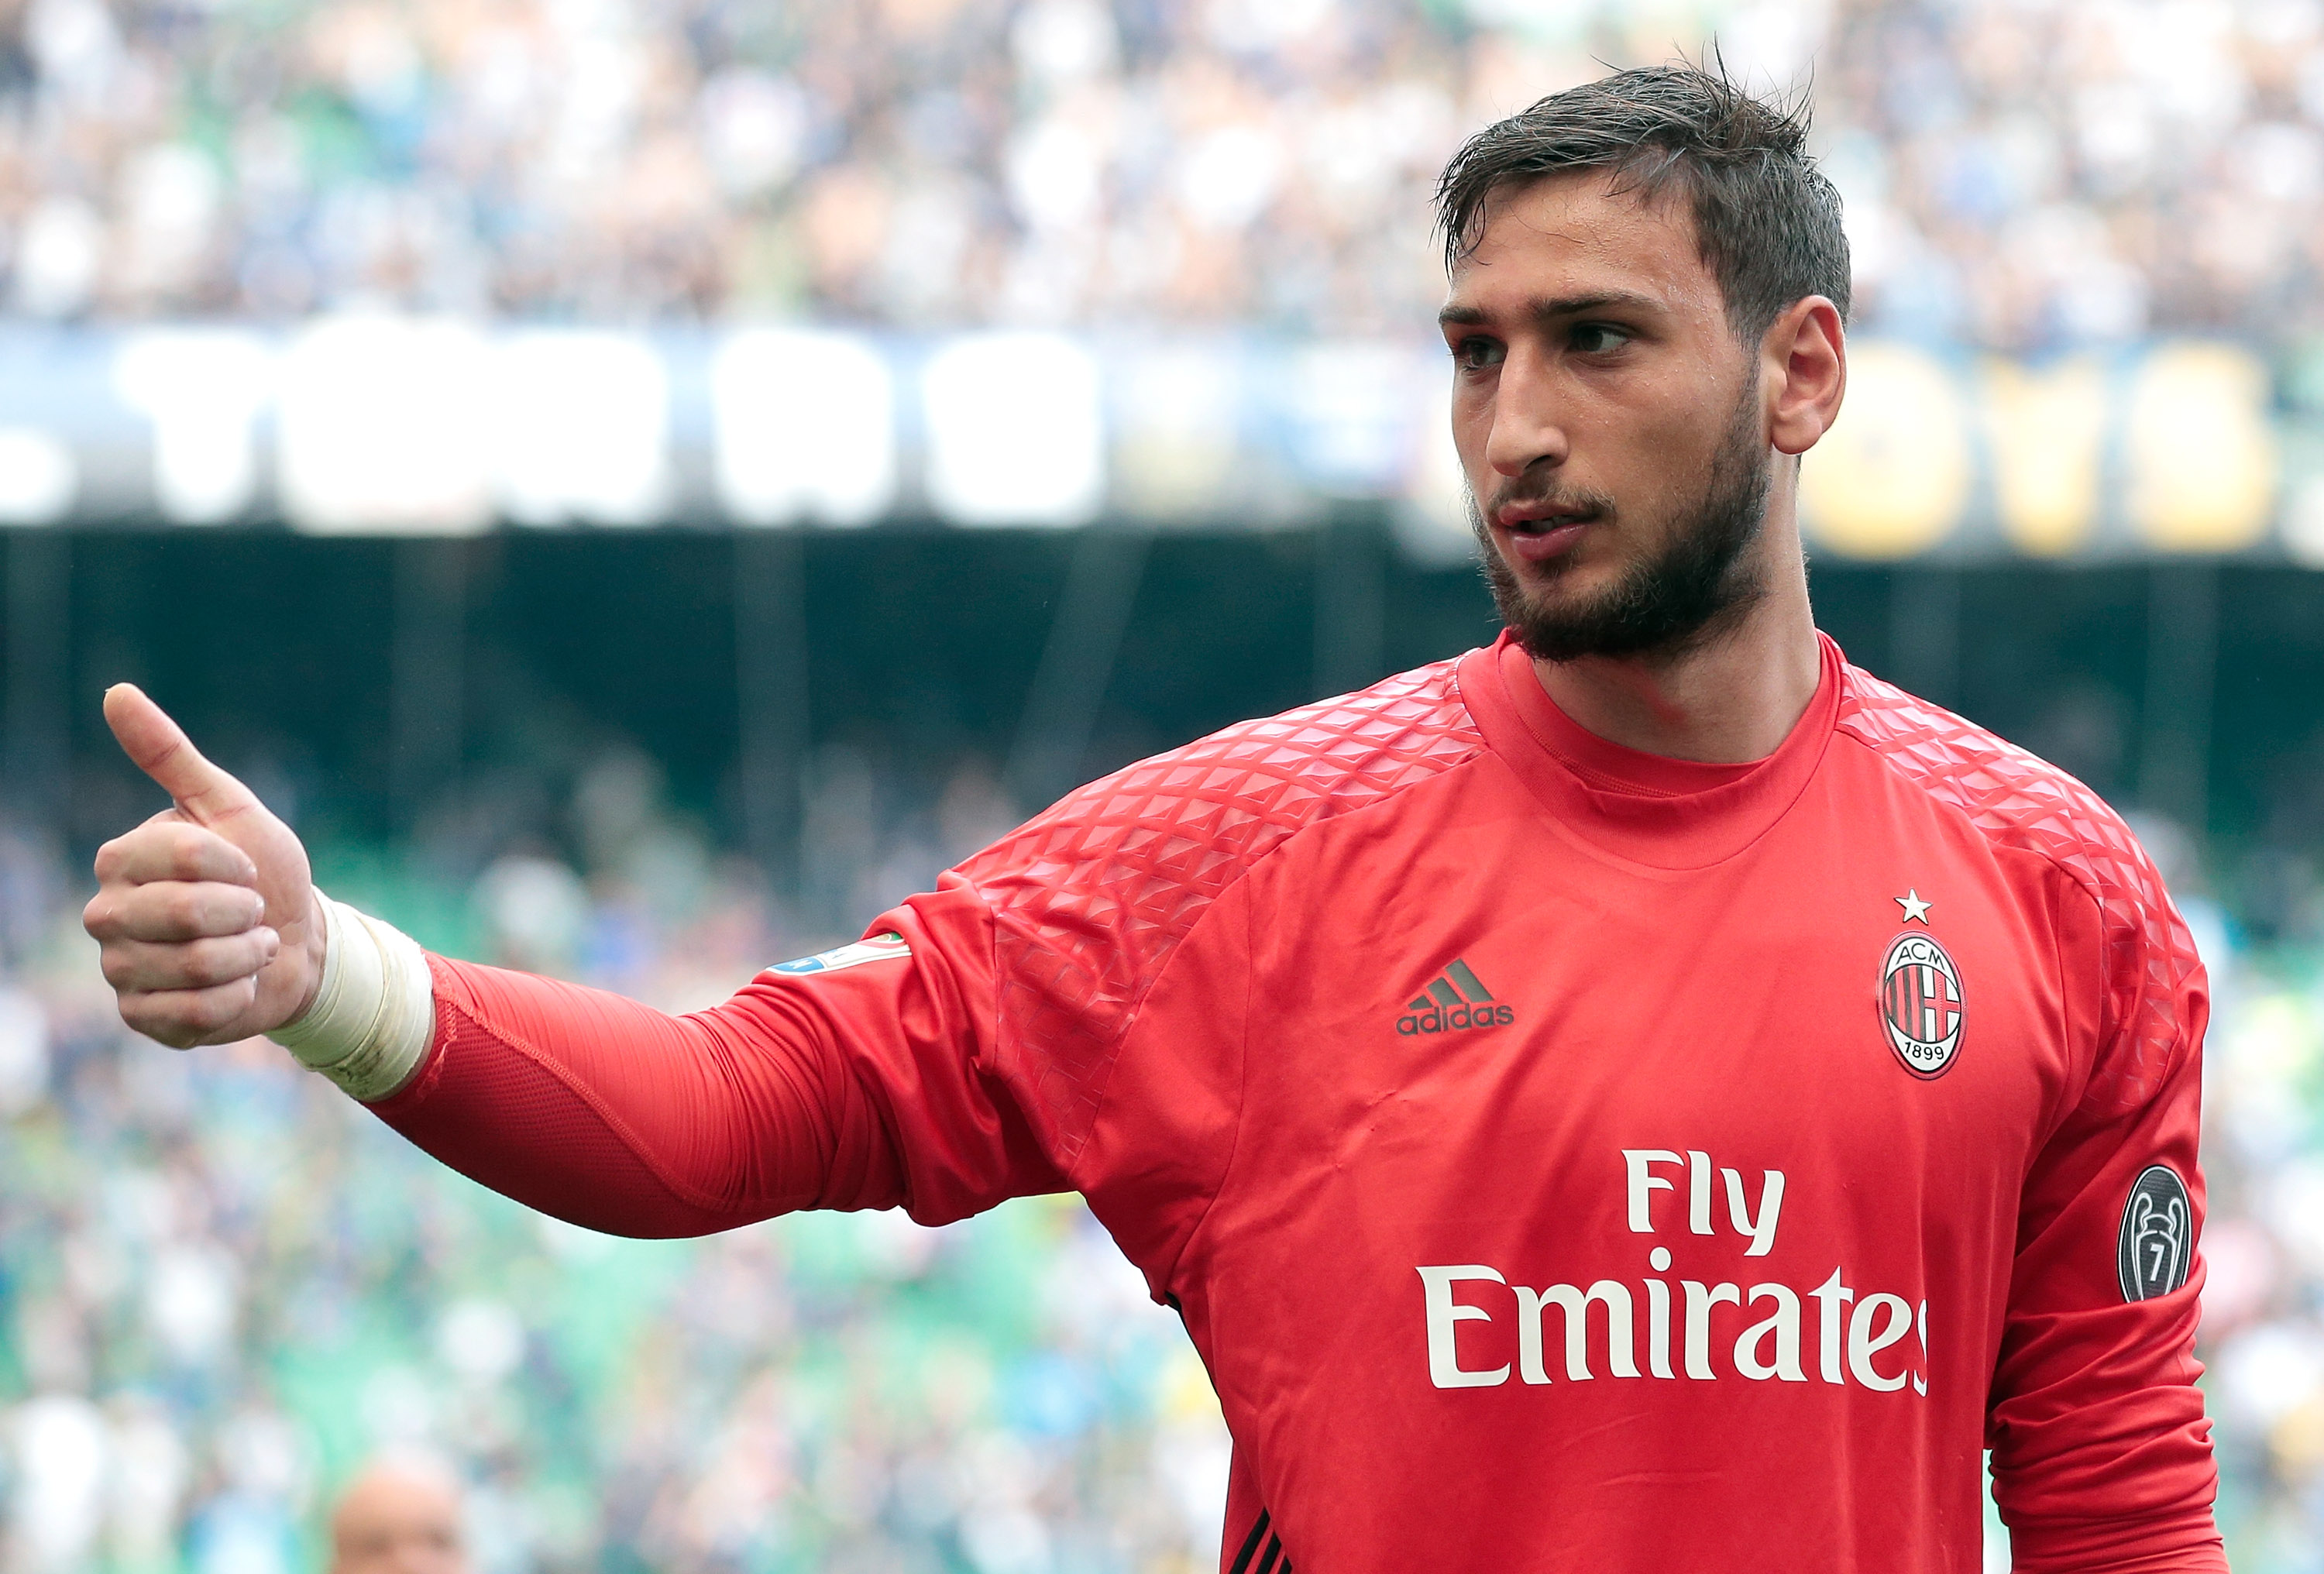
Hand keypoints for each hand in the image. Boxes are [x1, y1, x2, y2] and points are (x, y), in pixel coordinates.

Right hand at [83, 685, 326, 1046]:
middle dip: (245, 913)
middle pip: (184, 915)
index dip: (236, 865)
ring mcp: (119, 969)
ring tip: (250, 945)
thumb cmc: (263, 871)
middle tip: (253, 911)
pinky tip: (240, 984)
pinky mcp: (141, 1017)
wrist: (296, 942)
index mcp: (121, 859)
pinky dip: (239, 997)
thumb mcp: (231, 807)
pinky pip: (197, 1013)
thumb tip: (116, 691)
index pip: (183, 857)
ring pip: (196, 967)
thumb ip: (171, 755)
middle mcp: (107, 914)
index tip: (250, 869)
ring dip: (248, 955)